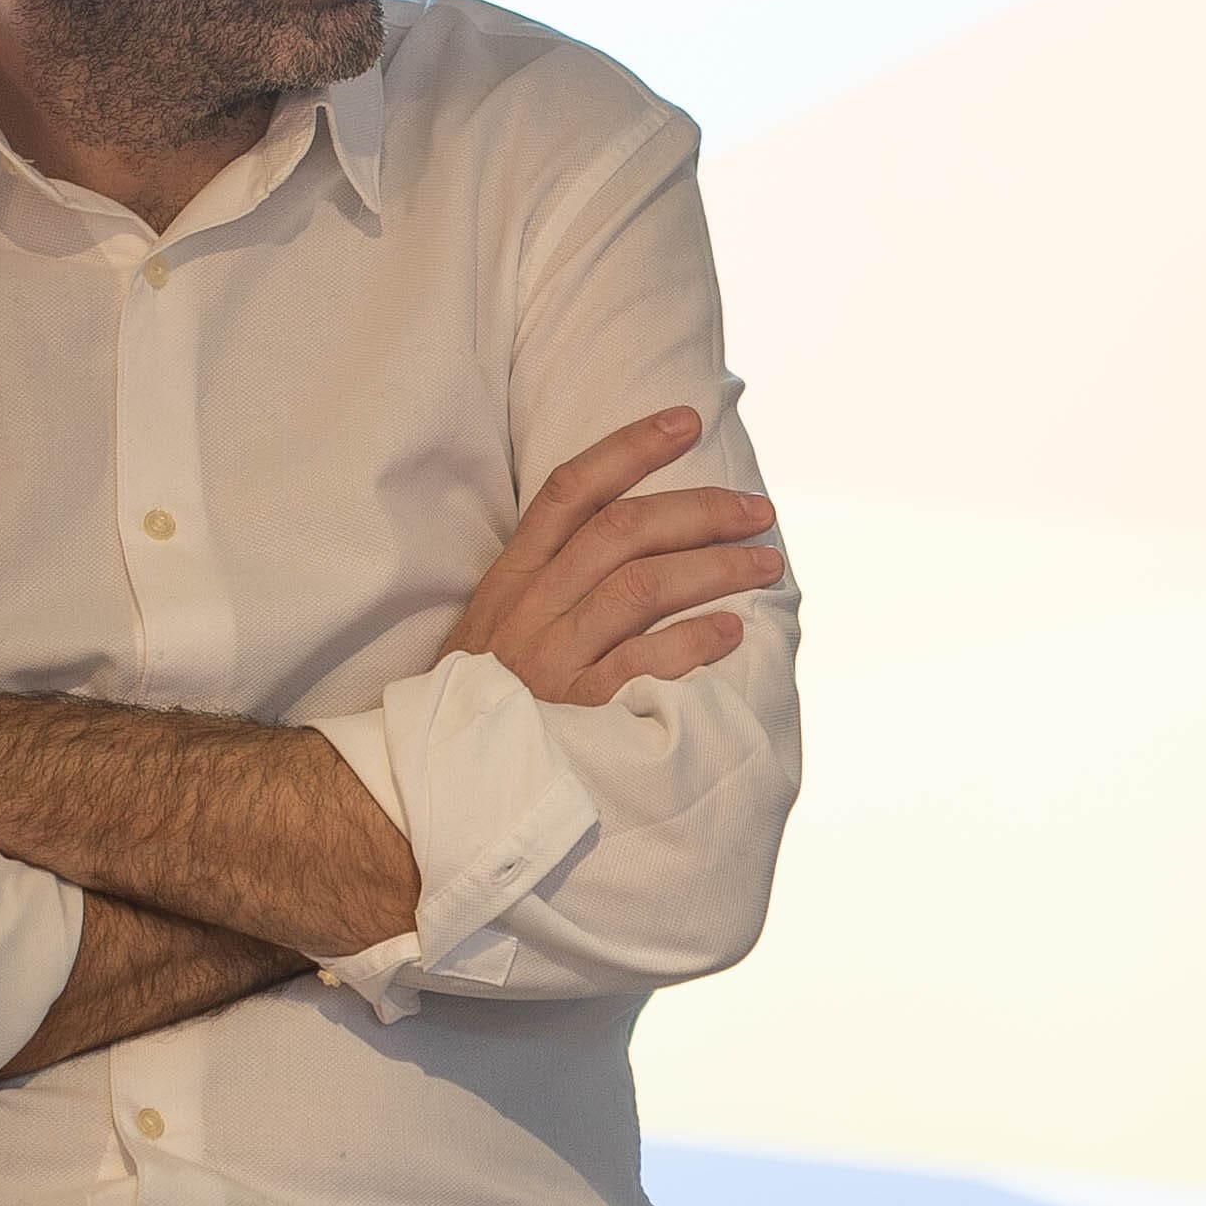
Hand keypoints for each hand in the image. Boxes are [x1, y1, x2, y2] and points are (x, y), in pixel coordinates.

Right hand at [443, 407, 783, 705]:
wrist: (439, 784)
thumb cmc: (488, 700)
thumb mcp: (500, 627)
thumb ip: (554, 582)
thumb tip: (639, 536)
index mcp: (512, 579)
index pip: (571, 491)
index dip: (629, 448)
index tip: (685, 421)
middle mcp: (531, 610)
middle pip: (622, 532)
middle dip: (700, 511)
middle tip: (758, 512)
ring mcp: (551, 660)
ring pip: (640, 588)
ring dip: (714, 569)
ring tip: (766, 566)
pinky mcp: (575, 713)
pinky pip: (641, 663)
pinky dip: (692, 641)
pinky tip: (731, 632)